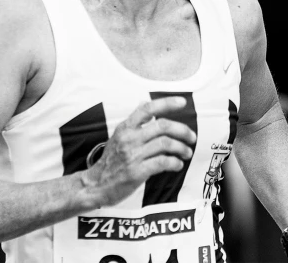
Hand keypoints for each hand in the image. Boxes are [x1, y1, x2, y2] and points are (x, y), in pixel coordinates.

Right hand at [82, 97, 196, 205]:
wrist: (95, 185)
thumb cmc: (110, 161)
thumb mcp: (117, 136)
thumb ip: (133, 122)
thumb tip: (144, 103)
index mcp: (125, 128)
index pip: (147, 108)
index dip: (166, 103)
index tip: (182, 102)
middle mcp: (129, 139)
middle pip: (162, 126)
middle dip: (182, 130)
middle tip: (192, 136)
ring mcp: (132, 155)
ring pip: (165, 144)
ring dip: (182, 148)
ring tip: (187, 152)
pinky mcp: (136, 172)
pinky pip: (162, 163)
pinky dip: (175, 162)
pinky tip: (178, 164)